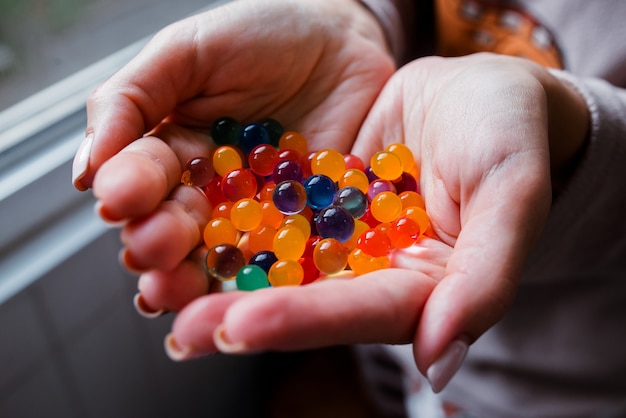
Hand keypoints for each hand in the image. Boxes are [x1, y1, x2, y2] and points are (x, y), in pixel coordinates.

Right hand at [74, 0, 393, 275]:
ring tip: (177, 287)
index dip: (129, 194)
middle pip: (174, 229)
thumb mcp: (188, 52)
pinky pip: (283, 258)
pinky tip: (246, 295)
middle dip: (157, 242)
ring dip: (194, 277)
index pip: (141, 182)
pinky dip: (263, 281)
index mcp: (174, 151)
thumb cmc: (264, 34)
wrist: (345, 38)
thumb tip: (86, 170)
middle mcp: (210, 191)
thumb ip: (132, 100)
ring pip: (218, 256)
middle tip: (155, 246)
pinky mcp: (305, 224)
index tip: (120, 199)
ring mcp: (258, 213)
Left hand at [165, 54, 587, 395]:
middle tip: (182, 327)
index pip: (361, 313)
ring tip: (158, 285)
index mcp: (420, 284)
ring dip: (218, 276)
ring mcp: (340, 235)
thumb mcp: (511, 194)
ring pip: (275, 263)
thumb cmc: (509, 135)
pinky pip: (269, 210)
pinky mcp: (315, 197)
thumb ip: (485, 278)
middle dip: (241, 314)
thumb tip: (440, 364)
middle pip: (305, 301)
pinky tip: (182, 225)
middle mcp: (371, 270)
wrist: (481, 91)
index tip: (241, 326)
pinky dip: (226, 221)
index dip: (303, 321)